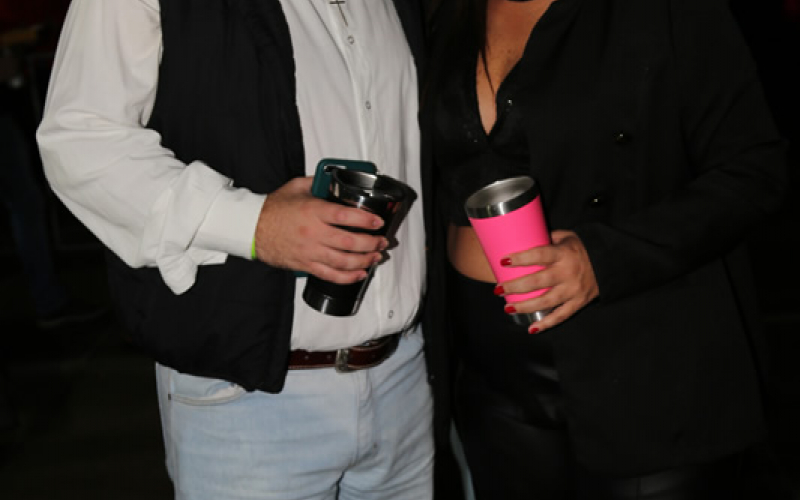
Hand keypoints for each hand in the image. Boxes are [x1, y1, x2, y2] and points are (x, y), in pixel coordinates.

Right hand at [253, 177, 387, 283]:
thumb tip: (335, 179)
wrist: (252, 228)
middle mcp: (314, 233)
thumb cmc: (273, 208)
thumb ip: (317, 182)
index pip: (346, 216)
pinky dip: (348, 277)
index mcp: (314, 211)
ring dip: (364, 261)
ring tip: (375, 257)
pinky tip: (359, 273)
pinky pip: (330, 275)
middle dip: (371, 243)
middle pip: (350, 242)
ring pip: (344, 261)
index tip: (378, 222)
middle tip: (382, 241)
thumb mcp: (296, 187)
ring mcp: (310, 251)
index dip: (366, 220)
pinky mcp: (305, 265)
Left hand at [498, 230, 597, 332]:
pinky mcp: (578, 302)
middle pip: (538, 281)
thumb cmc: (581, 248)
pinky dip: (546, 323)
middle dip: (515, 287)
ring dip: (525, 306)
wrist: (609, 262)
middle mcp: (568, 272)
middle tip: (498, 289)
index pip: (539, 255)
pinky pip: (561, 315)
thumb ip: (546, 239)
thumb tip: (521, 240)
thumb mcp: (566, 236)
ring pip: (546, 302)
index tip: (503, 261)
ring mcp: (573, 290)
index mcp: (563, 253)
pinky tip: (531, 328)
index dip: (521, 258)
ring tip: (508, 307)